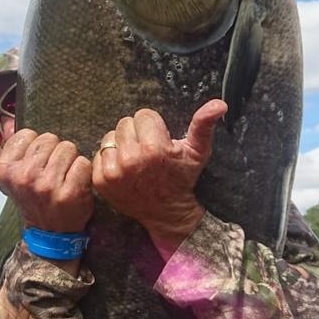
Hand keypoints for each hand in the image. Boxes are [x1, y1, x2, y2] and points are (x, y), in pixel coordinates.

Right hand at [0, 129, 93, 232]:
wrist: (49, 232)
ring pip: (68, 148)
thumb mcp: (3, 176)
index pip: (28, 133)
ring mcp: (47, 185)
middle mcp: (24, 177)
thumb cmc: (27, 197)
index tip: (34, 164)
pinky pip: (82, 163)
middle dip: (53, 152)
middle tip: (50, 173)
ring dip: (69, 161)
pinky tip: (74, 185)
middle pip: (50, 138)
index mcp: (6, 169)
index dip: (34, 147)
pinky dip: (81, 172)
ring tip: (62, 178)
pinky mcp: (70, 192)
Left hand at [93, 99, 226, 254]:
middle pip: (125, 123)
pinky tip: (124, 170)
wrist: (167, 214)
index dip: (154, 127)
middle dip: (137, 134)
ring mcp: (113, 172)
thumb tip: (219, 105)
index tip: (160, 143)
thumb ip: (204, 125)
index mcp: (154, 148)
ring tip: (136, 160)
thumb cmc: (182, 178)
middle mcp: (131, 159)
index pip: (143, 115)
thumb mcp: (198, 152)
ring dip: (122, 145)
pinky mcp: (100, 181)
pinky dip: (110, 159)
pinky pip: (99, 154)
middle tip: (148, 152)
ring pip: (110, 137)